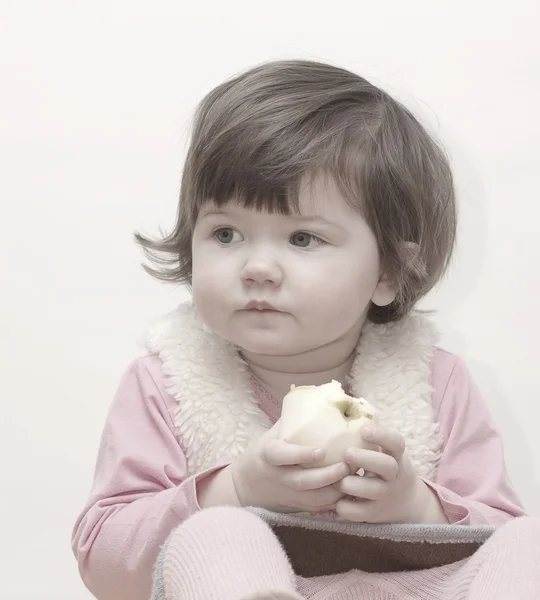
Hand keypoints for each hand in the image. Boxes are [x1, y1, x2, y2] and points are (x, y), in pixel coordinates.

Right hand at [230, 420, 349, 512]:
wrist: (245, 485)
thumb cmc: (263, 452)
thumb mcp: (272, 433)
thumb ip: (293, 420)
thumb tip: (319, 397)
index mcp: (269, 455)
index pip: (284, 455)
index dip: (302, 454)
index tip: (322, 452)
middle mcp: (278, 477)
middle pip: (304, 481)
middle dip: (328, 476)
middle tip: (348, 465)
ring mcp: (288, 495)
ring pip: (314, 499)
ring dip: (336, 491)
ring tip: (355, 478)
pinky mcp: (296, 507)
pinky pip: (319, 509)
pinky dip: (336, 503)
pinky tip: (351, 492)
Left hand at [335, 424, 445, 523]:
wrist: (407, 503)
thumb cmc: (386, 468)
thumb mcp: (387, 451)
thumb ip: (372, 435)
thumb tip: (345, 404)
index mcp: (396, 456)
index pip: (396, 442)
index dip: (381, 435)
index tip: (364, 430)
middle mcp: (394, 476)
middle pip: (386, 466)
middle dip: (365, 459)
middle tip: (347, 453)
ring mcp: (385, 496)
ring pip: (372, 490)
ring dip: (353, 484)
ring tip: (340, 479)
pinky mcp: (375, 514)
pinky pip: (360, 513)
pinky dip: (346, 508)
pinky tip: (337, 500)